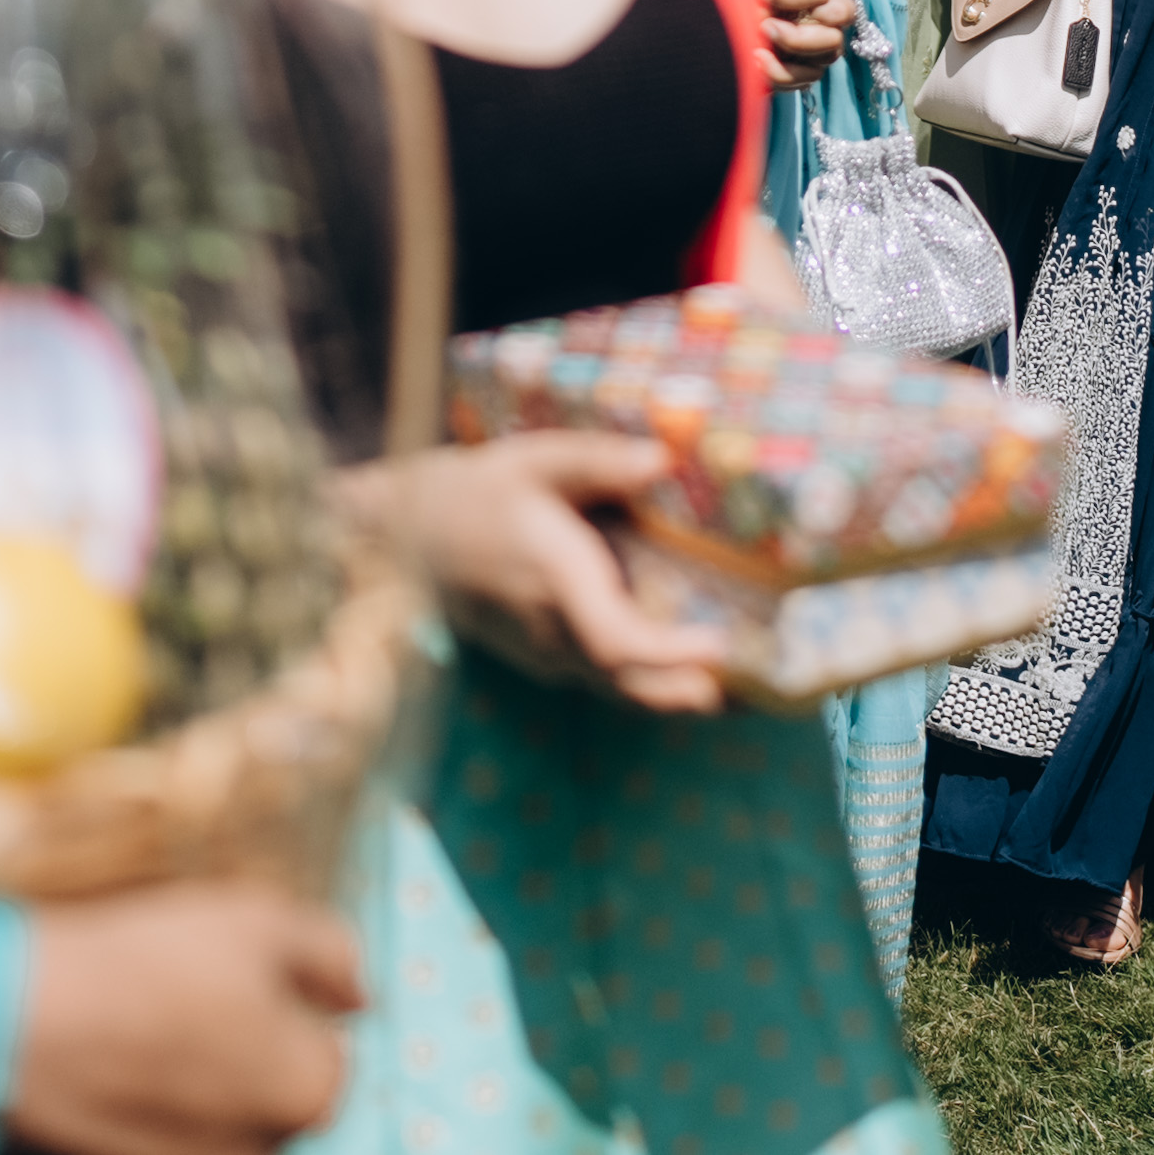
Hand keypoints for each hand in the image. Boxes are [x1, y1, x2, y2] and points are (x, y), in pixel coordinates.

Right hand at [6, 882, 364, 1154]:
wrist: (17, 1022)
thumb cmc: (147, 962)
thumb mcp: (261, 920)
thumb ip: (334, 955)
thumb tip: (360, 995)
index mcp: (308, 1091)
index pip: (331, 1058)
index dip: (292, 1010)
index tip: (237, 979)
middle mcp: (262, 1148)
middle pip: (277, 1094)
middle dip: (250, 1050)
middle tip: (187, 996)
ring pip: (224, 1115)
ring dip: (202, 1078)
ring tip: (148, 1023)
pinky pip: (170, 1130)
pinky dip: (157, 1101)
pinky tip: (121, 1056)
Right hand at [382, 432, 725, 713]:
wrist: (407, 539)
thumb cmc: (478, 490)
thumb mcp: (535, 459)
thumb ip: (598, 460)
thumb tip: (663, 459)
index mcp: (555, 576)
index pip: (612, 635)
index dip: (666, 649)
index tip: (717, 644)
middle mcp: (549, 624)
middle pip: (622, 676)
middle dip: (683, 687)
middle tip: (746, 694)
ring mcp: (540, 646)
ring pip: (610, 683)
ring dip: (668, 692)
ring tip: (732, 696)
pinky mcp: (538, 651)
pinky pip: (595, 675)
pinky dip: (640, 682)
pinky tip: (681, 679)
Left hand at [758, 0, 857, 77]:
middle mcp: (827, 2)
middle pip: (842, 10)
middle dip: (801, 9)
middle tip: (762, 11)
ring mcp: (821, 35)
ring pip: (833, 44)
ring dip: (797, 42)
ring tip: (761, 35)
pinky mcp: (808, 63)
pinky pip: (811, 75)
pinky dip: (784, 72)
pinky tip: (757, 59)